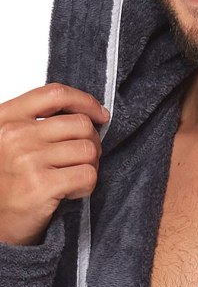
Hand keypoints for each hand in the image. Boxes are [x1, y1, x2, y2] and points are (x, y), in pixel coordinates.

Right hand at [0, 83, 108, 245]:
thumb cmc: (7, 184)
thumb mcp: (12, 142)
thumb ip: (38, 124)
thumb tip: (87, 115)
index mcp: (7, 118)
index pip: (55, 94)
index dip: (85, 101)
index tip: (100, 114)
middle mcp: (16, 135)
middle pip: (80, 124)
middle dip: (92, 142)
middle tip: (84, 159)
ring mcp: (28, 159)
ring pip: (88, 150)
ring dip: (90, 166)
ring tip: (73, 178)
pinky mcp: (42, 185)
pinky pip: (87, 175)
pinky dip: (86, 186)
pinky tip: (70, 192)